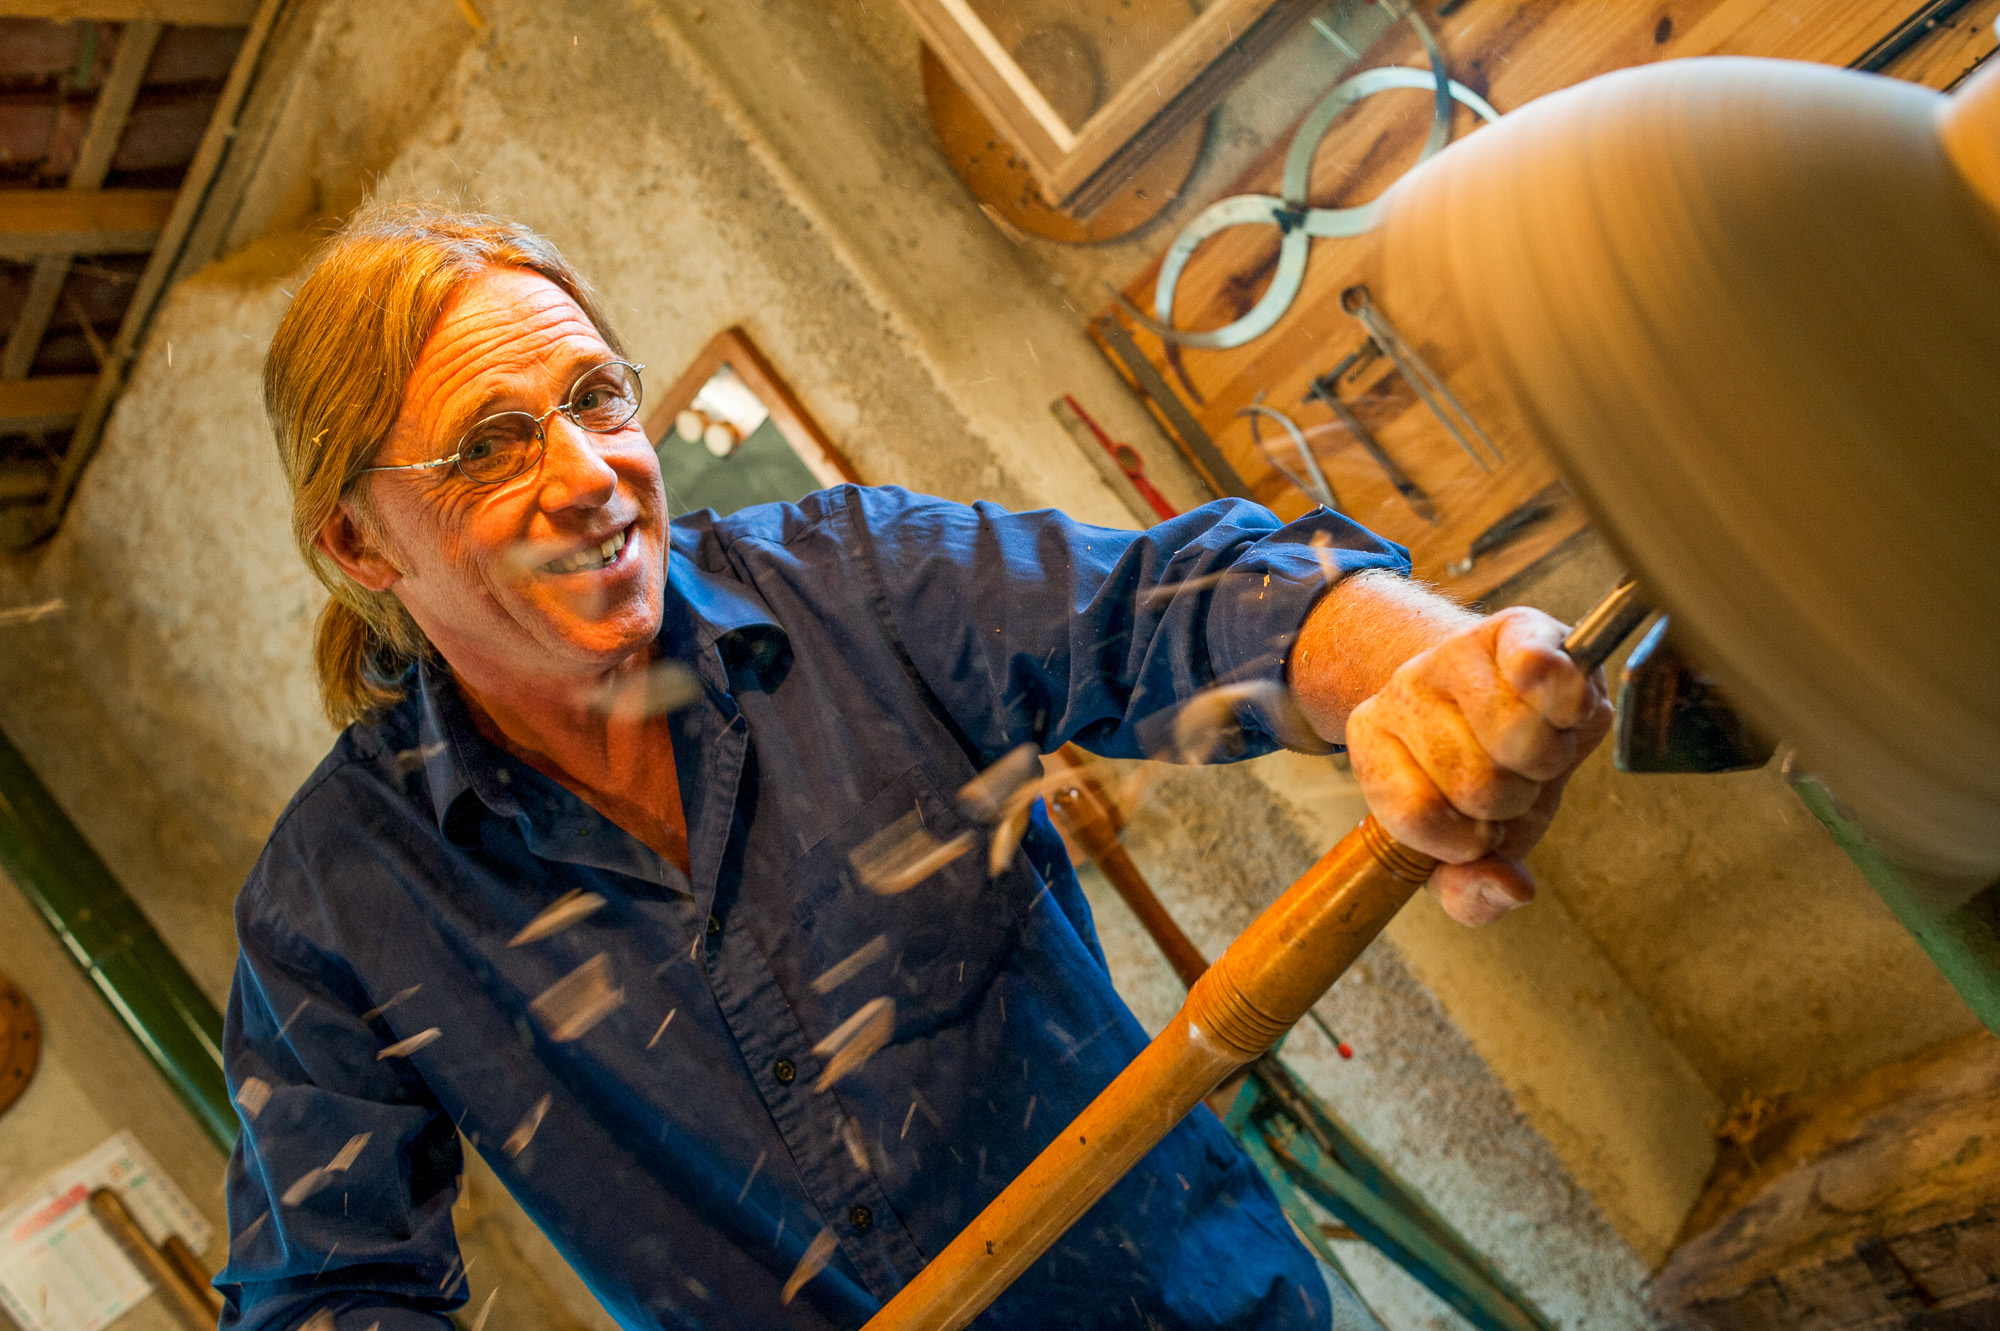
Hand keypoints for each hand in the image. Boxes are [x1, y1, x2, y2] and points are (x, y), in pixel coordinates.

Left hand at [1343, 606, 1612, 925]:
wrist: (1512, 694)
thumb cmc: (1484, 775)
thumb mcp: (1468, 848)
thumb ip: (1471, 894)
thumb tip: (1511, 888)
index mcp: (1371, 743)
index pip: (1418, 818)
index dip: (1466, 841)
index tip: (1475, 828)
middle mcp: (1401, 690)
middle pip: (1477, 784)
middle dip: (1514, 799)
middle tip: (1512, 779)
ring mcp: (1454, 654)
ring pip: (1518, 742)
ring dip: (1548, 761)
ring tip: (1536, 747)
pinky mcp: (1515, 627)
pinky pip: (1541, 671)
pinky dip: (1567, 703)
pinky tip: (1565, 710)